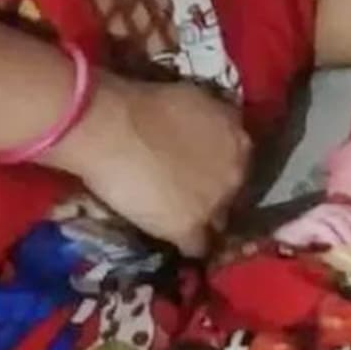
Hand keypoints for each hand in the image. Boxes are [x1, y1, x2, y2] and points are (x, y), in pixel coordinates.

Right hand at [46, 75, 250, 257]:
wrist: (112, 129)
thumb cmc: (143, 105)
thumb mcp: (193, 102)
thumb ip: (210, 124)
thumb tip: (207, 135)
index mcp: (238, 138)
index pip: (238, 162)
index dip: (217, 168)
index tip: (200, 170)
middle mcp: (236, 171)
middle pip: (232, 193)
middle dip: (213, 194)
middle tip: (185, 193)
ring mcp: (216, 202)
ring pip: (217, 222)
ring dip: (201, 221)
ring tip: (176, 218)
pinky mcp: (191, 228)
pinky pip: (196, 247)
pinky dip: (185, 245)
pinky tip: (170, 240)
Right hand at [273, 202, 350, 252]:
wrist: (281, 249)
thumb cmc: (308, 248)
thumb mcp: (332, 243)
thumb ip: (346, 240)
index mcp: (334, 210)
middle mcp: (326, 209)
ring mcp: (315, 215)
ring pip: (341, 220)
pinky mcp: (306, 224)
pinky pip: (326, 229)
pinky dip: (338, 239)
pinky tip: (343, 250)